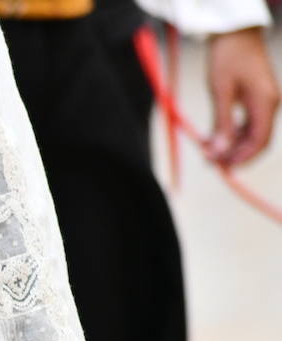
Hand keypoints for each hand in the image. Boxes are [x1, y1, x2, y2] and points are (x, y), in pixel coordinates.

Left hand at [205, 27, 279, 166]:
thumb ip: (221, 123)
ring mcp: (265, 101)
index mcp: (265, 102)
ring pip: (252, 134)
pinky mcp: (257, 98)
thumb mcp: (220, 91)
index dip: (241, 158)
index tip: (221, 168)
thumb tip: (218, 152)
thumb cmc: (227, 57)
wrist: (235, 33)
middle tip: (209, 162)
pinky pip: (248, 123)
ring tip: (208, 152)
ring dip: (232, 145)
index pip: (259, 141)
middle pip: (257, 140)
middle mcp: (270, 104)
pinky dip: (232, 133)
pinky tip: (214, 138)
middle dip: (234, 154)